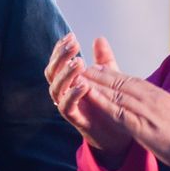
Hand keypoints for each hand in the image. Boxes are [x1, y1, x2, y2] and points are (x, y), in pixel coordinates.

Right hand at [45, 33, 133, 166]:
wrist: (117, 134)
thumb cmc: (108, 104)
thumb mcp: (108, 78)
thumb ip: (103, 60)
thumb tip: (98, 38)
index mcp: (68, 81)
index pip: (58, 61)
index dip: (60, 49)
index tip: (70, 36)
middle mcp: (63, 92)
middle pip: (52, 72)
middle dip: (60, 57)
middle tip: (73, 45)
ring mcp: (67, 106)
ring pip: (56, 88)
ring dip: (66, 74)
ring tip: (79, 62)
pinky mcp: (74, 119)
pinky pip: (67, 106)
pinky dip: (73, 94)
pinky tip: (84, 84)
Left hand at [76, 46, 169, 170]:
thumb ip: (162, 109)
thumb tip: (157, 107)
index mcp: (160, 96)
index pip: (132, 82)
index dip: (114, 74)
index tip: (100, 68)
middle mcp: (151, 98)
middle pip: (121, 82)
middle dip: (101, 75)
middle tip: (83, 67)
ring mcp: (146, 110)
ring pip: (116, 93)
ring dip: (96, 84)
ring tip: (79, 77)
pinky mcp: (141, 124)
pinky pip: (117, 110)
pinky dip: (102, 101)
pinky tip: (89, 95)